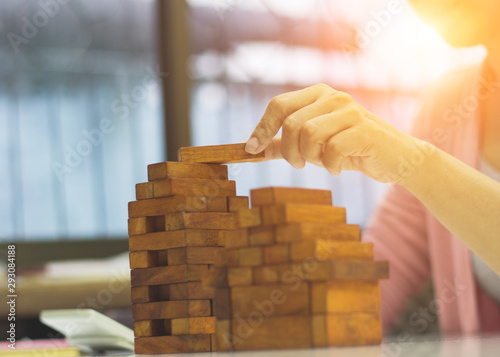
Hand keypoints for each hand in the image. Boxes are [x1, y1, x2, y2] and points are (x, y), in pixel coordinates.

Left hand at [245, 84, 426, 183]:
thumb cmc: (350, 150)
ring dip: (309, 157)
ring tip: (320, 163)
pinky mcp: (365, 130)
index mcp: (317, 94)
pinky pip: (332, 149)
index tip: (251, 150)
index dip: (261, 128)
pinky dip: (330, 165)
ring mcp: (350, 111)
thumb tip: (252, 150)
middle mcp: (333, 97)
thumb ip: (284, 145)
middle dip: (288, 151)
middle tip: (298, 164)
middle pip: (291, 124)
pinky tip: (337, 169)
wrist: (396, 158)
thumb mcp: (313, 146)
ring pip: (309, 135)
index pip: (278, 105)